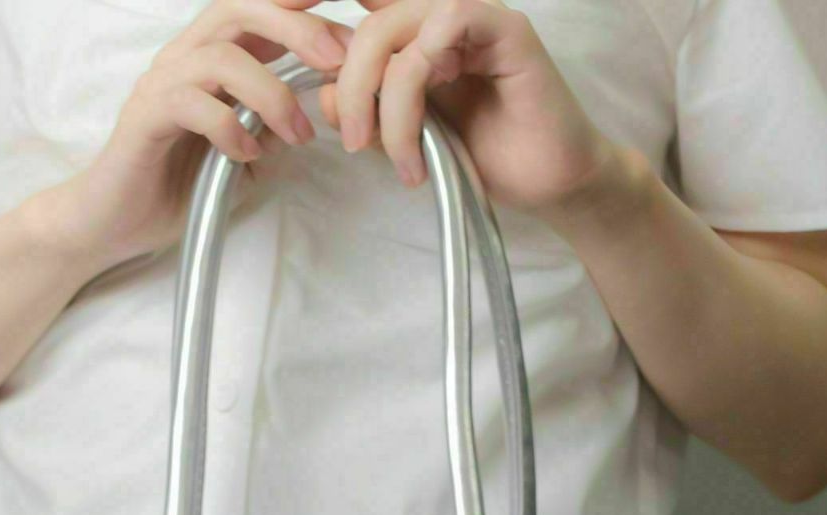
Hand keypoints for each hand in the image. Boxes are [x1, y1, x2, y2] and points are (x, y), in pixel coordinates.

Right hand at [42, 0, 353, 270]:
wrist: (115, 222)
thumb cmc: (176, 186)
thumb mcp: (241, 156)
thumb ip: (270, 132)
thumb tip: (308, 119)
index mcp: (210, 60)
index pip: (257, 11)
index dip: (302, 10)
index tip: (351, 32)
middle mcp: (183, 59)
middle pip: (239, 11)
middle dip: (294, 28)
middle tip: (336, 61)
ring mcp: (160, 85)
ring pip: (220, 57)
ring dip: (270, 93)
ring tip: (296, 135)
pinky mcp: (144, 119)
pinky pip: (190, 104)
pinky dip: (229, 128)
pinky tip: (247, 156)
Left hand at [317, 0, 629, 229]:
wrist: (549, 183)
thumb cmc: (486, 158)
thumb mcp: (410, 136)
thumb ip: (373, 110)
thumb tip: (326, 98)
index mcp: (419, 32)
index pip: (363, 2)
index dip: (313, 0)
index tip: (276, 15)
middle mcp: (443, 16)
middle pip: (368, 23)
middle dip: (348, 86)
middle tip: (353, 143)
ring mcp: (475, 18)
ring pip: (396, 28)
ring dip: (382, 100)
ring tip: (395, 158)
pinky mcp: (506, 30)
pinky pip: (446, 25)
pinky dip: (419, 83)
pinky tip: (424, 137)